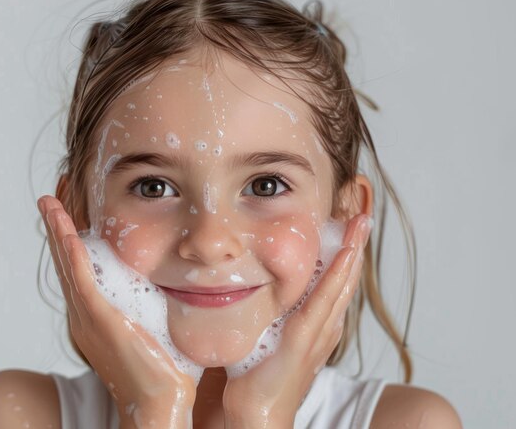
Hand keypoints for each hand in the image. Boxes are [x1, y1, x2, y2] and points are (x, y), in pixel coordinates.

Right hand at [37, 195, 195, 428]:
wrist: (159, 404)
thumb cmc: (163, 369)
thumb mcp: (157, 323)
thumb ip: (158, 299)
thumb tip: (178, 275)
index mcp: (97, 314)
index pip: (80, 267)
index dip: (73, 237)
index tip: (73, 209)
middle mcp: (85, 314)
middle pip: (67, 260)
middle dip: (59, 225)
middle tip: (53, 195)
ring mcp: (89, 317)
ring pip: (68, 264)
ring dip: (58, 230)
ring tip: (49, 201)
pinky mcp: (101, 321)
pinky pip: (81, 280)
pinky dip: (71, 253)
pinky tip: (64, 231)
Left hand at [222, 214, 371, 427]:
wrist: (257, 414)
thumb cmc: (257, 376)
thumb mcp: (266, 331)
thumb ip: (270, 309)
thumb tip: (256, 281)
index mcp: (315, 322)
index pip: (333, 279)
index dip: (343, 250)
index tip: (346, 220)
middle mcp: (323, 325)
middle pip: (345, 277)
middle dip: (355, 243)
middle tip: (363, 211)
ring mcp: (318, 334)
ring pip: (341, 285)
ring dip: (352, 251)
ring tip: (361, 221)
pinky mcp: (304, 342)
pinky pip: (324, 304)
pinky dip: (338, 277)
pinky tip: (347, 254)